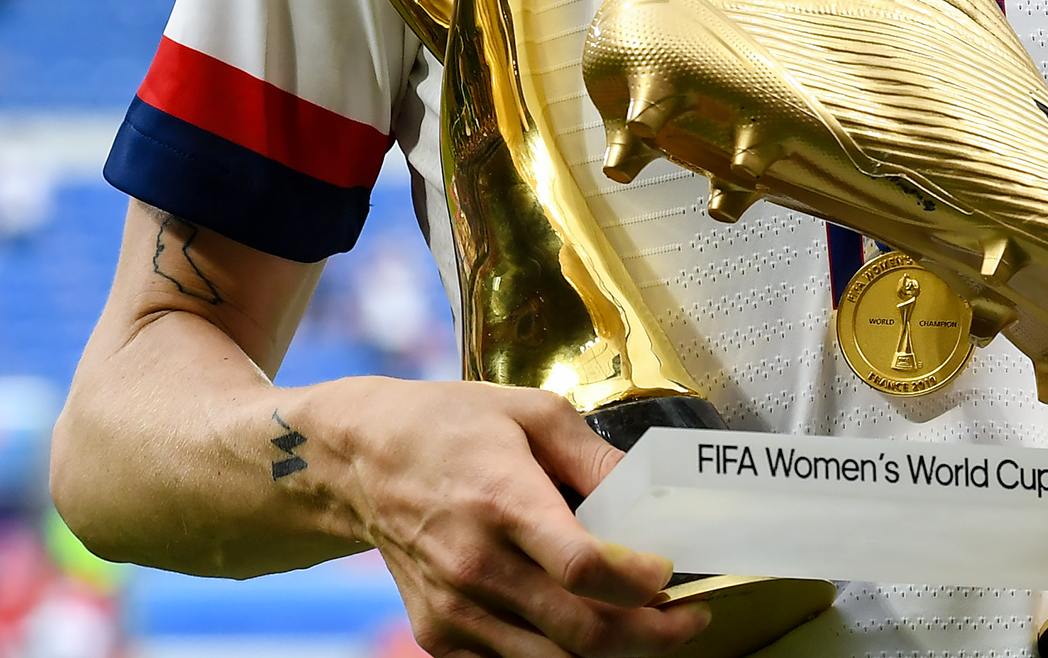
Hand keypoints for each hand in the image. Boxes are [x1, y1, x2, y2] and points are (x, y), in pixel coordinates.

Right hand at [318, 381, 711, 657]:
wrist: (360, 463)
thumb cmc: (450, 426)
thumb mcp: (531, 413)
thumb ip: (596, 457)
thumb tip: (652, 492)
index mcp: (503, 500)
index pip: (582, 567)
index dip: (638, 583)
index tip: (671, 575)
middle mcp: (476, 565)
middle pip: (580, 630)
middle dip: (650, 636)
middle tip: (687, 620)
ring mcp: (454, 609)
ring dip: (612, 653)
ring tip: (646, 626)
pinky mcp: (439, 634)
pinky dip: (558, 655)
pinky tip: (584, 626)